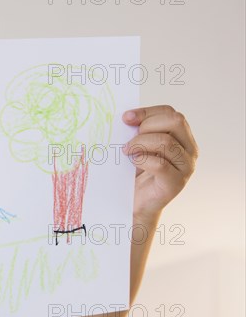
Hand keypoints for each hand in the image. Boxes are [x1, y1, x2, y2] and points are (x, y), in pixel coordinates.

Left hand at [122, 105, 197, 222]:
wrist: (136, 204)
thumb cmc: (135, 173)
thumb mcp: (138, 147)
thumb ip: (138, 131)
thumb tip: (127, 117)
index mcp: (182, 137)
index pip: (170, 113)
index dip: (147, 112)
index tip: (126, 118)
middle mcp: (189, 150)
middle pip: (174, 121)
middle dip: (146, 126)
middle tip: (129, 140)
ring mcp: (186, 167)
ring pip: (166, 142)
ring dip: (140, 143)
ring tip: (126, 152)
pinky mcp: (176, 183)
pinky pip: (160, 164)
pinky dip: (142, 159)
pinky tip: (133, 162)